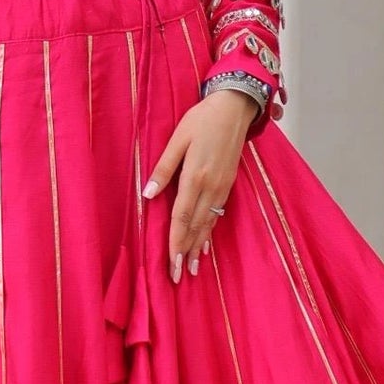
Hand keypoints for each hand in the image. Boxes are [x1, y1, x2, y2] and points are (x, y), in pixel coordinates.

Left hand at [142, 88, 256, 279]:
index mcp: (194, 176)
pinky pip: (218, 214)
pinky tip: (206, 243)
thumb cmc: (202, 119)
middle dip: (187, 252)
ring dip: (200, 246)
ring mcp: (222, 187)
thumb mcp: (177, 139)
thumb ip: (163, 168)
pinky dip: (210, 231)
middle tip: (180, 276)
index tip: (171, 263)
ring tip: (194, 268)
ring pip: (209, 223)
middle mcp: (211, 186)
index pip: (182, 217)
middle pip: (196, 226)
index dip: (175, 241)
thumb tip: (147, 194)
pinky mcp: (229, 183)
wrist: (235, 107)